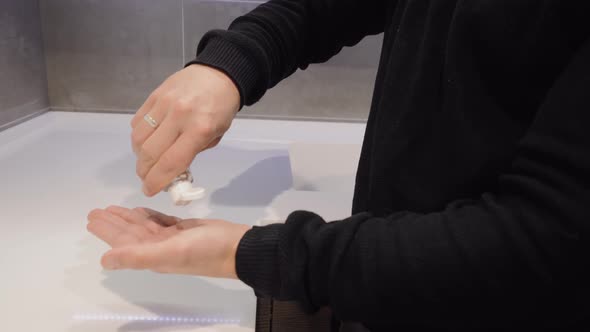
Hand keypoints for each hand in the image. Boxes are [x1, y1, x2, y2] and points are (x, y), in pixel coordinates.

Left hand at [87, 206, 249, 277]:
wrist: (239, 248)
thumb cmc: (205, 250)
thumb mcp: (170, 253)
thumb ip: (137, 255)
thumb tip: (105, 260)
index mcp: (153, 255)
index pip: (124, 241)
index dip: (108, 231)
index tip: (92, 219)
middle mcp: (160, 248)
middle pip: (131, 233)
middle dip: (114, 222)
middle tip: (96, 211)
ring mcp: (173, 239)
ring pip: (145, 227)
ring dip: (129, 218)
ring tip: (114, 208)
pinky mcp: (186, 229)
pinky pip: (161, 222)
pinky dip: (150, 216)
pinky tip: (142, 211)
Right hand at [131, 64, 240, 195]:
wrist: (218, 74)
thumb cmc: (221, 108)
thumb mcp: (216, 135)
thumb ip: (193, 152)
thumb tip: (171, 170)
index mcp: (200, 129)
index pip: (171, 162)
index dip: (157, 181)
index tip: (150, 190)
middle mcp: (179, 116)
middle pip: (150, 153)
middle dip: (144, 172)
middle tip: (146, 178)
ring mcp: (164, 104)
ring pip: (139, 138)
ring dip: (139, 155)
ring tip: (146, 160)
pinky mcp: (154, 95)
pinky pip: (138, 121)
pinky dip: (139, 136)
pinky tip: (147, 140)